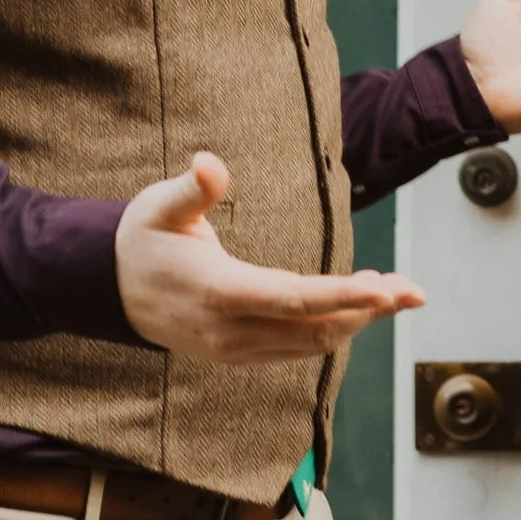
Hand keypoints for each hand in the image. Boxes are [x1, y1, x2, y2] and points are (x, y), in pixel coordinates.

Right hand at [116, 150, 421, 365]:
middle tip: (413, 290)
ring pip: (309, 343)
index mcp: (216, 292)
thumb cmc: (140, 239)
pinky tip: (357, 307)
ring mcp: (233, 350)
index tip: (387, 290)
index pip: (293, 299)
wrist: (107, 291)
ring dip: (356, 320)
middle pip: (313, 328)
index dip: (344, 296)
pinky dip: (332, 328)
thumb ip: (190, 189)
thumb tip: (209, 164)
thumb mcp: (157, 206)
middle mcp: (229, 331)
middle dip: (368, 310)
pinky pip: (295, 348)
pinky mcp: (238, 355)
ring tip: (395, 293)